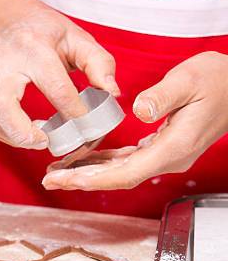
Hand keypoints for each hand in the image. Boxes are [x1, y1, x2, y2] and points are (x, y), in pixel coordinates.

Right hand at [0, 0, 118, 148]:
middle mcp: (3, 69)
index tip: (88, 123)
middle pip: (7, 111)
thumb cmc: (39, 30)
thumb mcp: (74, 36)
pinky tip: (32, 135)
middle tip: (51, 141)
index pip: (55, 88)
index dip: (75, 112)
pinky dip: (14, 138)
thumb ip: (98, 62)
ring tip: (45, 139)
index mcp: (31, 49)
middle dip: (30, 135)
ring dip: (22, 141)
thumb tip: (112, 93)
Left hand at [43, 52, 227, 190]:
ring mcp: (163, 157)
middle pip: (117, 178)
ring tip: (57, 172)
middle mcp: (167, 159)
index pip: (127, 173)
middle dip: (81, 180)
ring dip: (88, 174)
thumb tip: (139, 110)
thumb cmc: (218, 82)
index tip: (68, 179)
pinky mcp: (159, 150)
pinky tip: (84, 161)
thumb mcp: (190, 80)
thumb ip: (163, 97)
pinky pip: (126, 162)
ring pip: (119, 173)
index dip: (95, 179)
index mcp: (173, 148)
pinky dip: (103, 163)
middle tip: (49, 179)